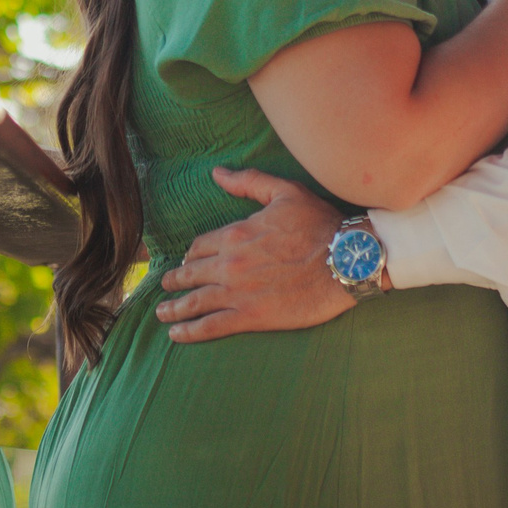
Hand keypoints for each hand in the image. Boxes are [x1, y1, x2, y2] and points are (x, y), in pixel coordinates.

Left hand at [153, 168, 354, 342]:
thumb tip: (217, 173)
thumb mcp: (285, 191)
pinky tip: (176, 334)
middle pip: (190, 274)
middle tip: (164, 287)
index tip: (187, 262)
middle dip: (174, 281)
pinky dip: (189, 331)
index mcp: (235, 234)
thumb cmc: (319, 224)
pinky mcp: (251, 317)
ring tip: (161, 314)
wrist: (346, 260)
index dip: (190, 255)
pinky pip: (210, 326)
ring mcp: (238, 292)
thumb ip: (248, 182)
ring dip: (173, 308)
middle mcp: (229, 263)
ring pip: (194, 301)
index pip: (199, 246)